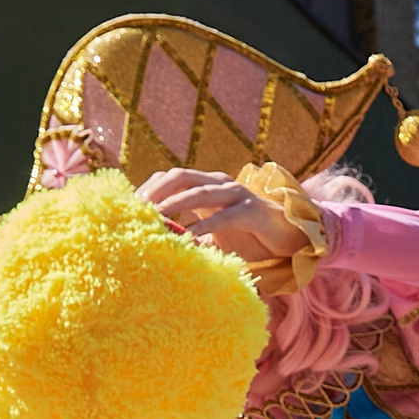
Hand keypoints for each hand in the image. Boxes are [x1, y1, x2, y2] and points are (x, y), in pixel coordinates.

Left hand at [137, 167, 308, 263]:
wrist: (291, 238)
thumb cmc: (249, 237)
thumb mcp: (213, 230)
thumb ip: (190, 229)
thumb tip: (159, 242)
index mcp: (207, 185)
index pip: (171, 177)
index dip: (149, 187)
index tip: (127, 205)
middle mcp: (220, 183)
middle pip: (181, 175)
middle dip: (156, 190)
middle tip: (136, 209)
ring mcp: (238, 194)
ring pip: (200, 191)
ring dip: (176, 204)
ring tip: (156, 217)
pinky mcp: (253, 211)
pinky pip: (225, 216)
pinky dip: (205, 227)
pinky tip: (190, 239)